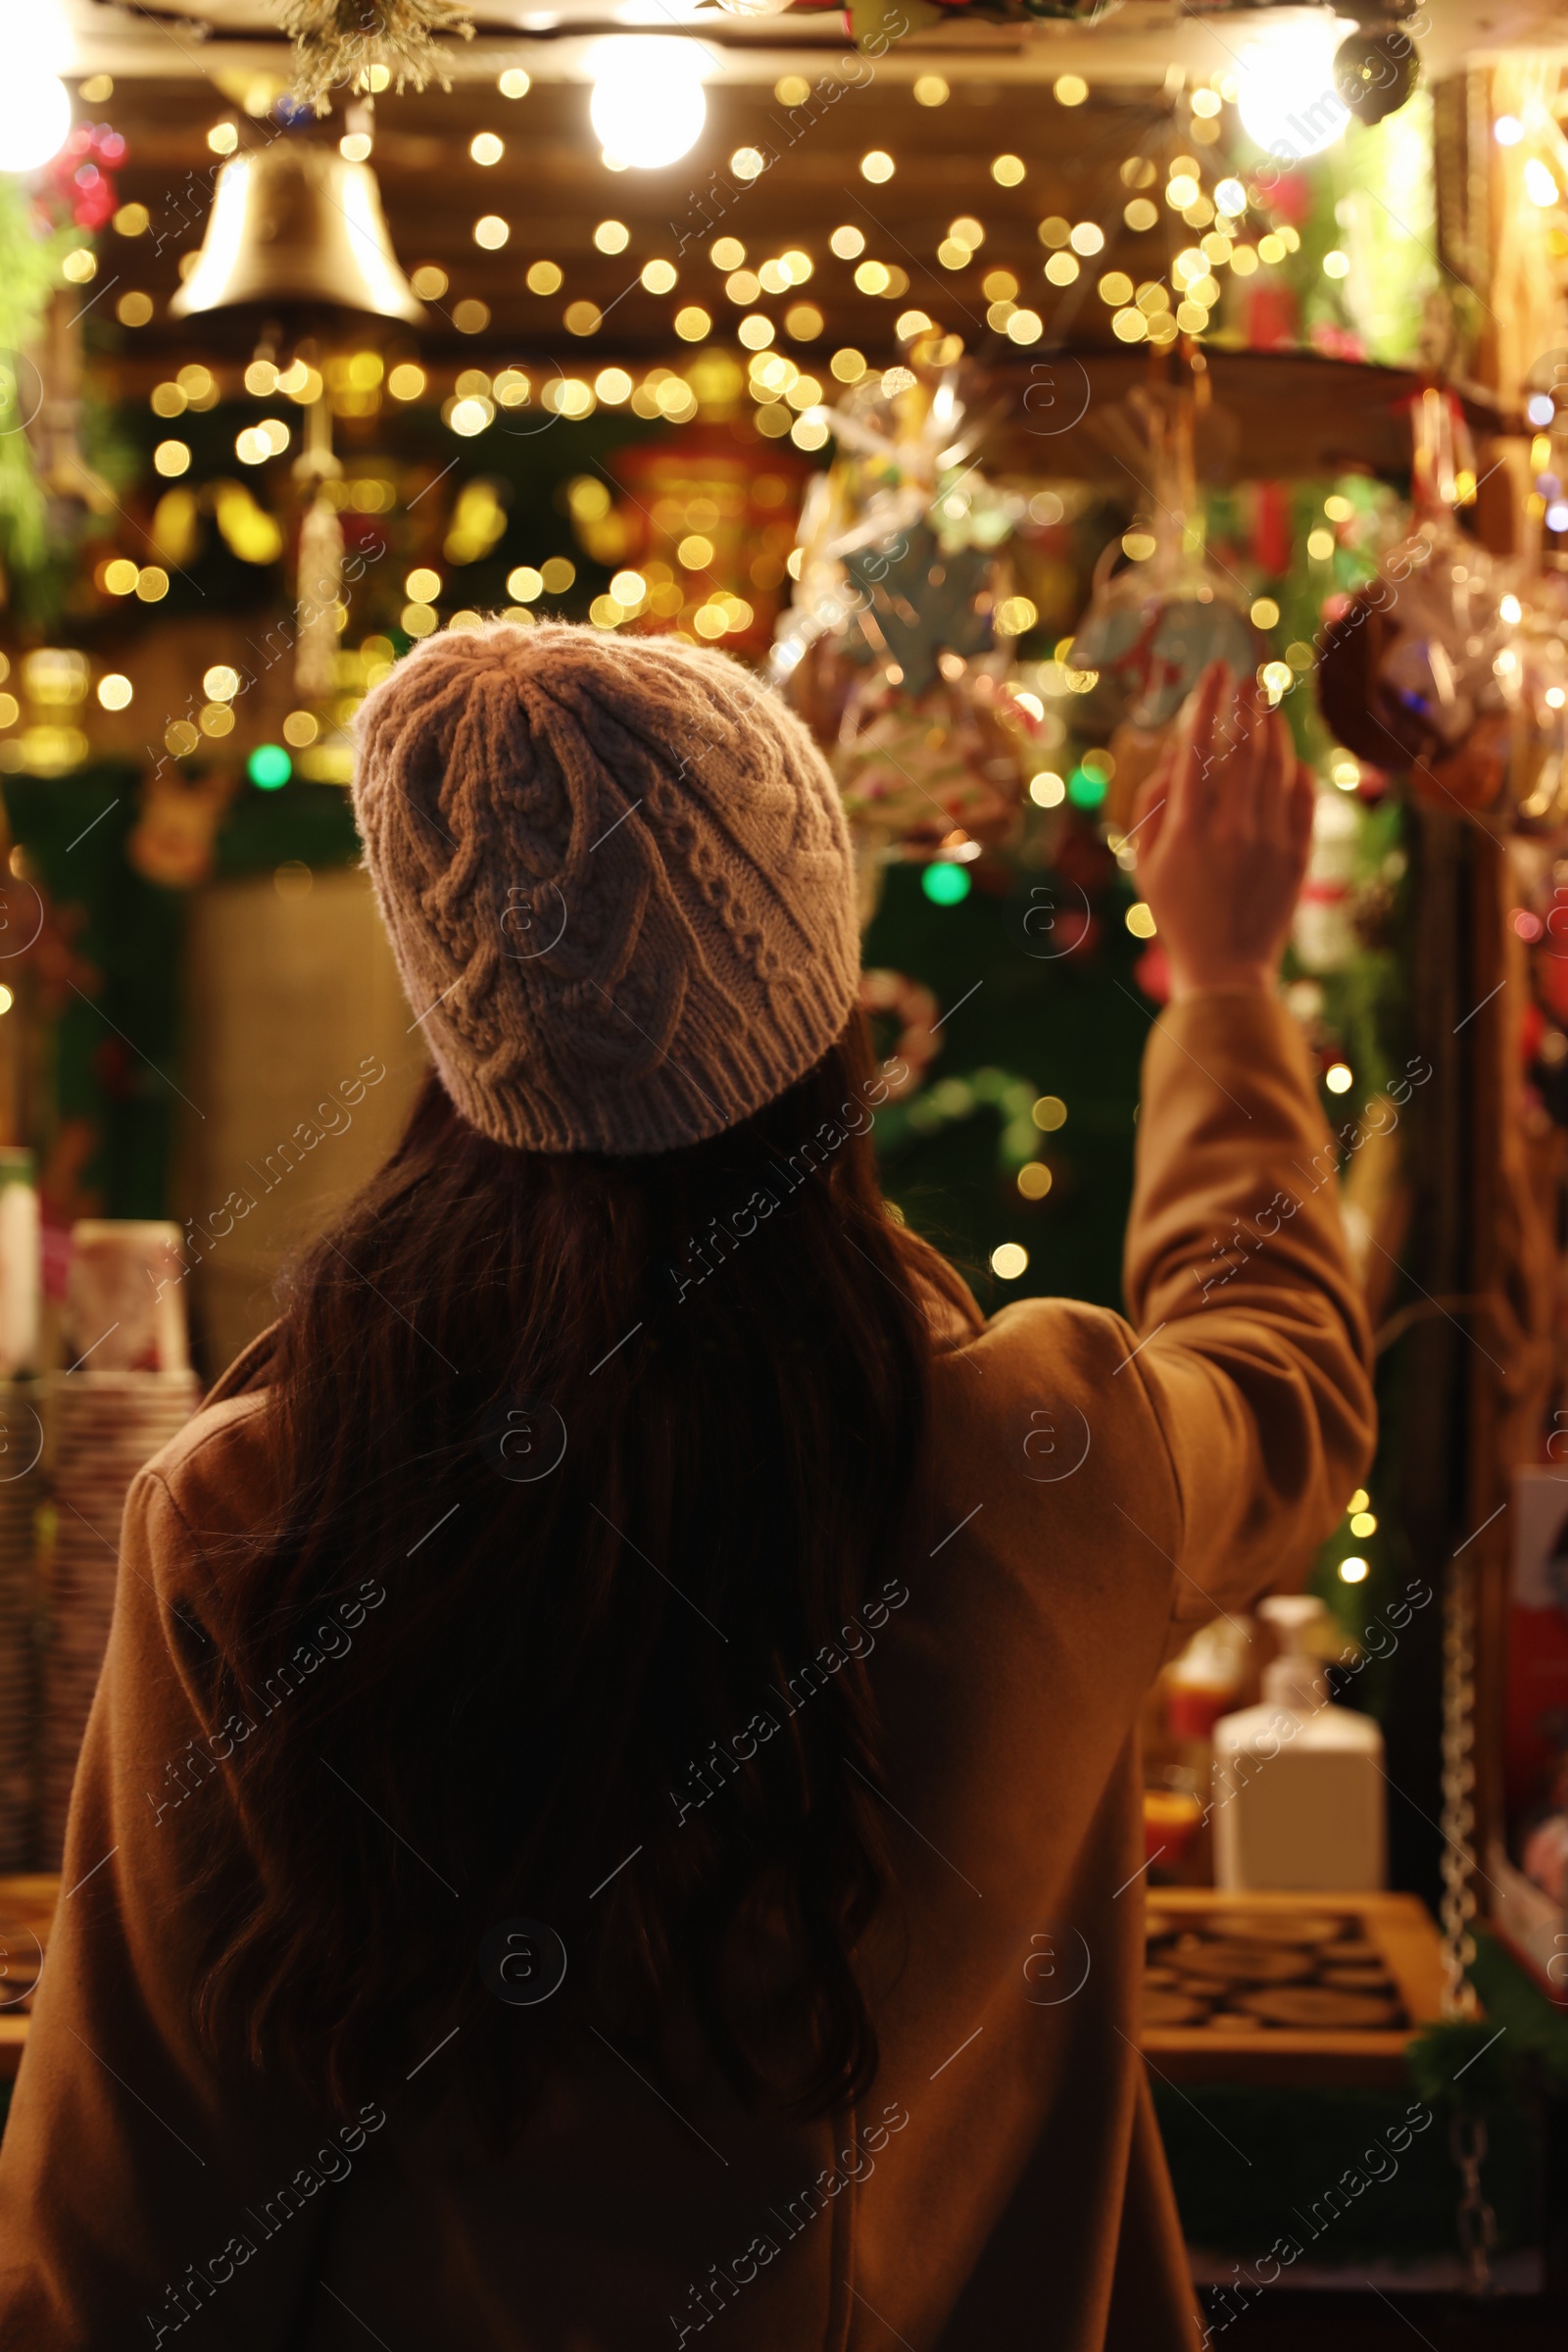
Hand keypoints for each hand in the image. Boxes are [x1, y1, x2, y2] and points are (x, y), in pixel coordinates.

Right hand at [1131, 661, 1314, 1000]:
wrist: (1225, 968)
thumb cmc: (1176, 915)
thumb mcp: (1144, 865)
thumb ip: (1152, 807)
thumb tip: (1173, 759)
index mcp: (1187, 827)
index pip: (1197, 746)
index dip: (1207, 702)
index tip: (1214, 671)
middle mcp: (1231, 826)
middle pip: (1244, 745)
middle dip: (1247, 702)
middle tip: (1250, 673)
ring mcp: (1269, 839)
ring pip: (1277, 765)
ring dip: (1274, 727)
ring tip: (1269, 705)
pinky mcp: (1297, 854)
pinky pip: (1302, 797)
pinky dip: (1297, 769)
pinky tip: (1290, 756)